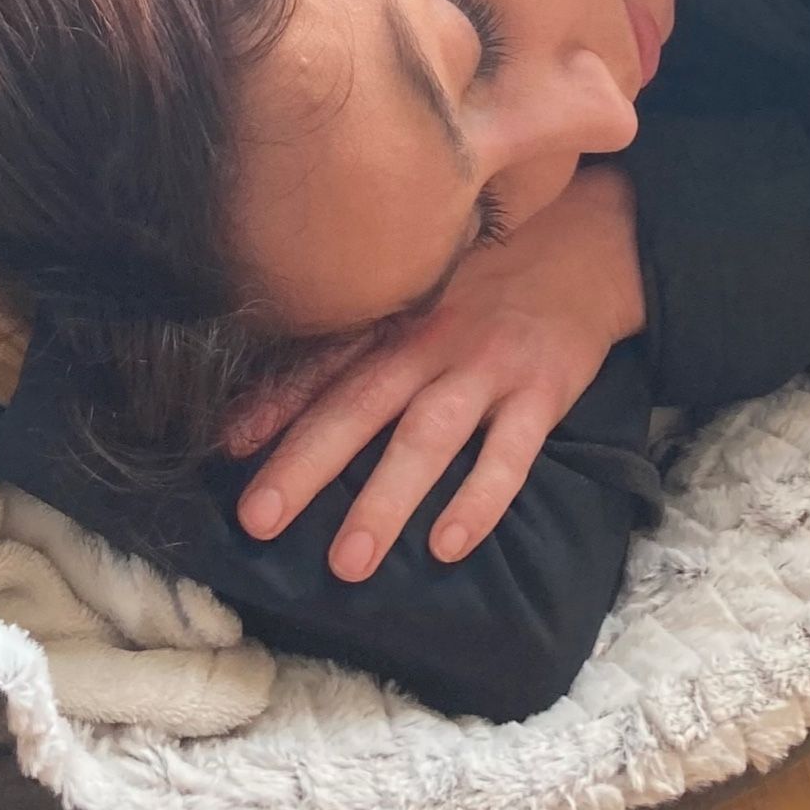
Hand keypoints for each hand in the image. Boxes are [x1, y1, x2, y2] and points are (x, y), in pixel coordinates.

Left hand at [230, 163, 643, 580]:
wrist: (584, 247)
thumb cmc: (482, 281)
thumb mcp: (417, 292)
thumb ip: (356, 340)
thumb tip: (271, 396)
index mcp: (391, 319)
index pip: (322, 365)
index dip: (273, 406)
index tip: (226, 450)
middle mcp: (429, 341)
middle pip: (358, 405)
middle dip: (306, 463)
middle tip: (258, 519)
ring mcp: (486, 367)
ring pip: (426, 436)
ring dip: (384, 498)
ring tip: (347, 562)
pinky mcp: (542, 391)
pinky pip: (510, 452)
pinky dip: (481, 498)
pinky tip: (450, 545)